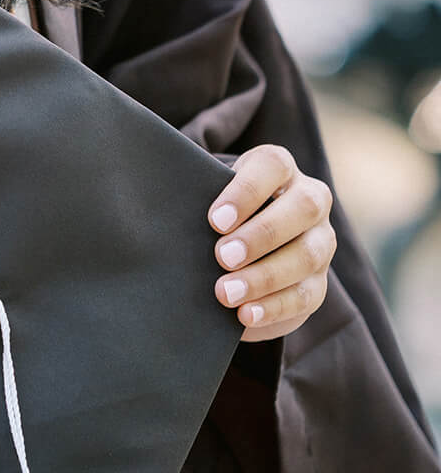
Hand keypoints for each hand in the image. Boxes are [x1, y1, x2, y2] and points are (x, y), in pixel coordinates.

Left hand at [208, 143, 335, 342]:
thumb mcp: (210, 196)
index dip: (246, 191)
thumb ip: (197, 196)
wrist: (242, 246)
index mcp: (280, 168)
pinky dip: (273, 306)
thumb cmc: (218, 211)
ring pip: (307, 255)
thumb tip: (158, 212)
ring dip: (265, 277)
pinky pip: (305, 295)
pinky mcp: (318, 282)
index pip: (273, 165)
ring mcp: (321, 241)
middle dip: (261, 235)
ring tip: (225, 292)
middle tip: (221, 257)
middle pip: (302, 209)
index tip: (215, 220)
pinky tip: (245, 313)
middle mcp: (310, 200)